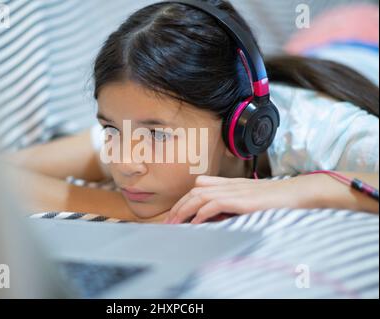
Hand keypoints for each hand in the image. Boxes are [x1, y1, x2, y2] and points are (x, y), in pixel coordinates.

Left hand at [164, 175, 308, 223]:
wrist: (298, 193)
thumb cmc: (277, 199)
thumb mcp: (250, 200)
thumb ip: (232, 204)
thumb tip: (212, 216)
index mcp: (231, 184)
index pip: (200, 186)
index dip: (185, 199)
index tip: (176, 215)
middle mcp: (230, 185)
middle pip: (195, 190)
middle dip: (179, 206)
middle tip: (169, 223)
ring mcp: (235, 191)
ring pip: (200, 195)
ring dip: (185, 210)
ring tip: (175, 224)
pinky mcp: (242, 200)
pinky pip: (215, 204)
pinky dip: (202, 213)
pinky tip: (195, 222)